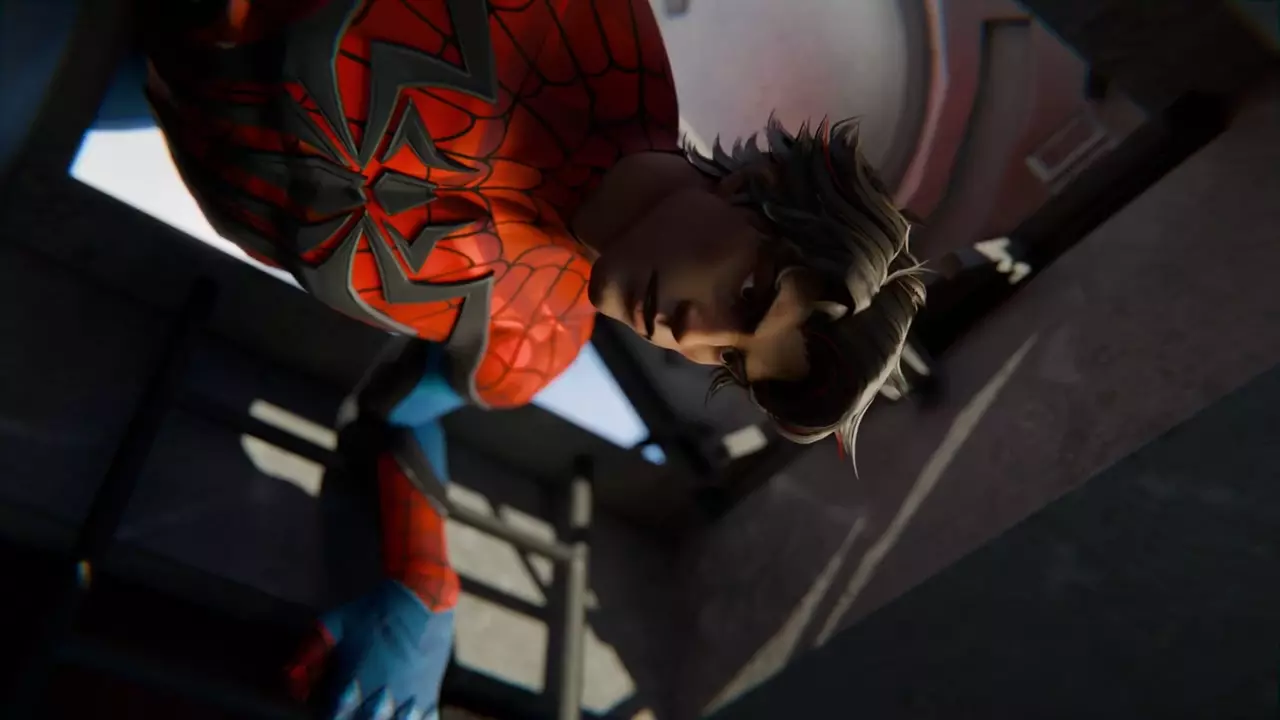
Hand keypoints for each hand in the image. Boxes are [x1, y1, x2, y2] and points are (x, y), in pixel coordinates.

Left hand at [286, 580, 453, 718]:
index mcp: (352, 686)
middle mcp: (379, 700)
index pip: (332, 719)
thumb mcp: (333, 625)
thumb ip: (308, 655)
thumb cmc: (374, 612)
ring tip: (376, 711)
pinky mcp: (428, 698)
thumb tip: (290, 683)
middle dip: (353, 718)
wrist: (421, 599)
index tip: (330, 706)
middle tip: (351, 706)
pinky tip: (402, 713)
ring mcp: (407, 702)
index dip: (330, 714)